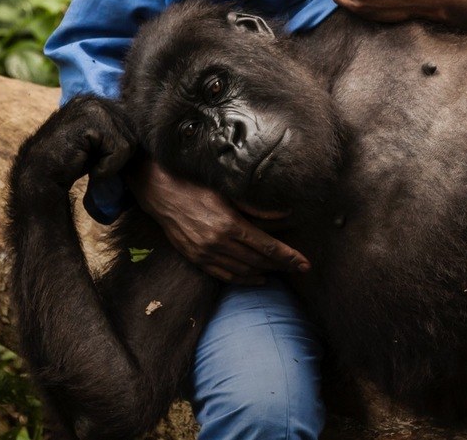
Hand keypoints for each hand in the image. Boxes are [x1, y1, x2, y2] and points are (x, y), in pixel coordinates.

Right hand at [15, 96, 136, 195]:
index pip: (134, 124)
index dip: (124, 149)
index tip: (101, 159)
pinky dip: (106, 167)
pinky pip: (119, 149)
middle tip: (93, 164)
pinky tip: (87, 169)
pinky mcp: (90, 120)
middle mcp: (94, 99)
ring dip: (112, 164)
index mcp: (98, 101)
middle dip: (118, 157)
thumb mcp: (99, 144)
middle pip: (134, 133)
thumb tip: (149, 132)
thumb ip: (118, 133)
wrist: (40, 178)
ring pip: (129, 143)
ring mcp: (91, 106)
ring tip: (89, 165)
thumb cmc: (70, 164)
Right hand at [130, 160, 309, 284]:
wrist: (162, 194)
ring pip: (243, 271)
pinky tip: (256, 279)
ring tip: (282, 272)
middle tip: (299, 268)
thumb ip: (257, 208)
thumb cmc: (197, 187)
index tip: (305, 264)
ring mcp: (206, 254)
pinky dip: (243, 280)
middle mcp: (219, 243)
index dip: (289, 257)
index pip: (268, 247)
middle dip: (282, 266)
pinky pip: (225, 275)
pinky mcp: (196, 259)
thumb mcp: (229, 193)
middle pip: (259, 261)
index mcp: (230, 225)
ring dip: (265, 273)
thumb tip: (284, 214)